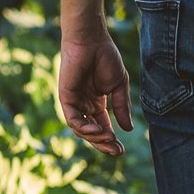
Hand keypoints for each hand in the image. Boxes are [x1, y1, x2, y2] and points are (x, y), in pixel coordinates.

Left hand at [58, 34, 132, 156]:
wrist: (92, 41)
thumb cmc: (106, 58)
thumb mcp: (119, 86)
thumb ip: (122, 107)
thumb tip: (128, 129)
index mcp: (96, 102)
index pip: (102, 126)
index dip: (111, 139)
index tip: (121, 150)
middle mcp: (83, 105)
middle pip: (91, 132)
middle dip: (103, 143)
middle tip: (116, 152)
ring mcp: (74, 103)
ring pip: (81, 129)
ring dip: (95, 137)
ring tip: (110, 138)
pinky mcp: (66, 99)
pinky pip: (72, 120)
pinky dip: (84, 128)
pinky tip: (98, 130)